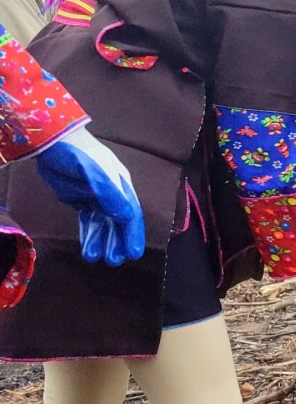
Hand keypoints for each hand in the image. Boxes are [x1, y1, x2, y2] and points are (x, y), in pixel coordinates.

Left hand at [35, 124, 144, 265]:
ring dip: (101, 241)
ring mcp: (96, 199)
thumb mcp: (96, 174)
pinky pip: (88, 221)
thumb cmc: (79, 155)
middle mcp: (113, 195)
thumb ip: (110, 195)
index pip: (131, 215)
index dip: (133, 235)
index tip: (133, 254)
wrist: (54, 142)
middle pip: (118, 223)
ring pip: (103, 225)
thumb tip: (127, 217)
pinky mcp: (81, 201)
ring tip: (95, 258)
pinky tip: (87, 247)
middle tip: (113, 261)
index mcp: (121, 187)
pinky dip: (88, 235)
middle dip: (117, 242)